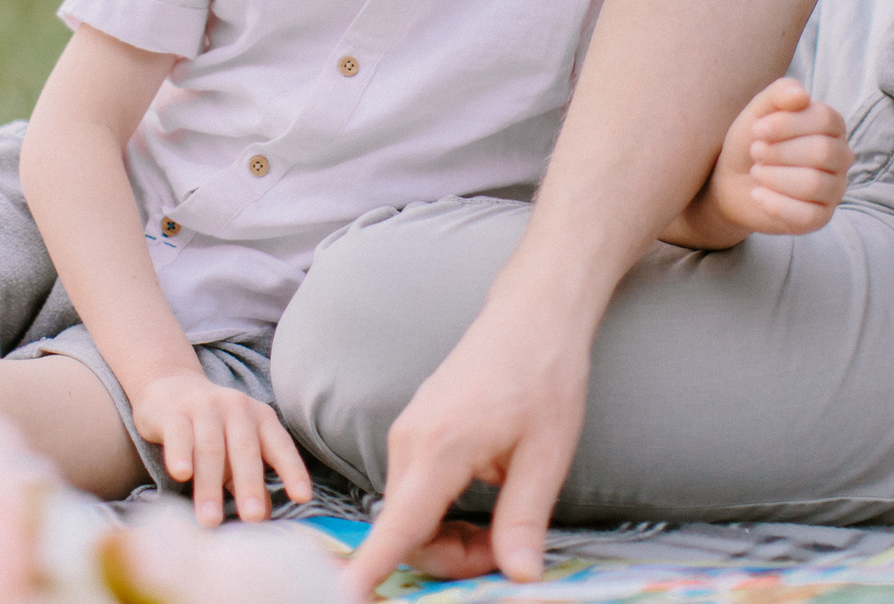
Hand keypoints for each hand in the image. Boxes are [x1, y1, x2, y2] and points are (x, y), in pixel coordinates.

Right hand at [129, 371, 312, 526]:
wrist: (171, 388)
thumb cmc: (213, 429)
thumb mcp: (236, 451)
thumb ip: (249, 480)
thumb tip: (266, 517)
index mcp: (261, 418)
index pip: (280, 446)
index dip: (292, 470)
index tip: (302, 498)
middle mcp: (238, 408)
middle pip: (245, 449)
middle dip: (250, 485)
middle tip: (253, 518)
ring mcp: (205, 407)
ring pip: (210, 448)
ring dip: (210, 486)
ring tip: (210, 520)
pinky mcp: (175, 412)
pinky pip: (179, 435)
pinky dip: (180, 454)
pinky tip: (181, 474)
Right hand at [342, 301, 589, 597]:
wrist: (532, 317)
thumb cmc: (544, 377)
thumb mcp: (547, 455)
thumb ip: (524, 520)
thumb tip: (519, 578)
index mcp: (439, 448)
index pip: (398, 526)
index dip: (370, 568)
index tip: (346, 597)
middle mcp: (409, 442)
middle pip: (407, 531)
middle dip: (451, 559)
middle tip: (508, 552)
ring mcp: (407, 434)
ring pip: (411, 514)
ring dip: (450, 537)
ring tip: (503, 528)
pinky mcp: (416, 432)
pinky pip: (416, 492)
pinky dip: (443, 513)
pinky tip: (486, 503)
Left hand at [703, 79, 847, 236]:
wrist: (733, 180)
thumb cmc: (753, 141)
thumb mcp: (759, 111)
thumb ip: (779, 93)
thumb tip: (801, 95)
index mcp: (832, 126)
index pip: (826, 119)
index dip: (788, 124)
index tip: (757, 129)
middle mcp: (840, 157)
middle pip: (823, 152)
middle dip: (780, 151)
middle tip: (756, 152)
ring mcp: (834, 189)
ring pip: (815, 184)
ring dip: (775, 177)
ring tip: (756, 172)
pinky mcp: (821, 218)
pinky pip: (808, 216)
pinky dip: (775, 204)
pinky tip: (757, 195)